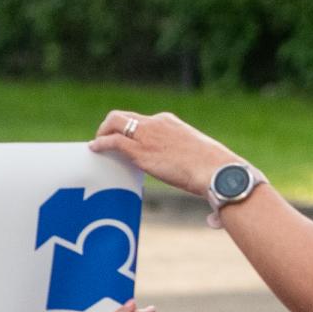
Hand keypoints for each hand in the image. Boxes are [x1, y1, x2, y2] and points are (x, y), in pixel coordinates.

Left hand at [89, 109, 240, 201]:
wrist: (217, 171)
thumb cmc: (214, 169)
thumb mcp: (197, 157)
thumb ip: (188, 162)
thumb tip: (199, 195)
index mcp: (170, 122)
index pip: (142, 120)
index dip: (131, 130)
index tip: (126, 140)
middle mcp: (156, 123)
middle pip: (124, 116)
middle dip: (110, 126)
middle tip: (104, 139)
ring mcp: (147, 136)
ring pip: (114, 123)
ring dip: (102, 132)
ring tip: (97, 145)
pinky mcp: (141, 152)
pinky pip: (113, 141)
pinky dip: (101, 144)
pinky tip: (95, 150)